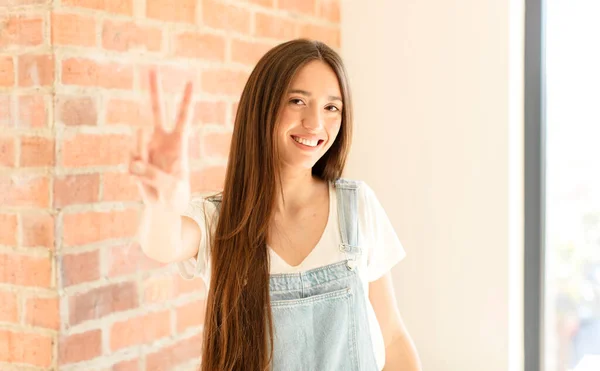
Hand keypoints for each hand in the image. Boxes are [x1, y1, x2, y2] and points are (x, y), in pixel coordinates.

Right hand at [129, 70, 192, 212]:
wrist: (163, 206)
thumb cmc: (175, 196)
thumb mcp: (171, 188)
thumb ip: (154, 176)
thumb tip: (134, 164)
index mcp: (178, 143)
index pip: (183, 117)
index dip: (186, 100)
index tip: (190, 81)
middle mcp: (162, 139)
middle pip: (157, 110)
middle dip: (154, 90)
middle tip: (152, 68)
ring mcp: (147, 146)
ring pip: (137, 141)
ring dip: (140, 156)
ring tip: (148, 173)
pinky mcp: (135, 157)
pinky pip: (129, 159)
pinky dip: (134, 171)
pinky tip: (141, 177)